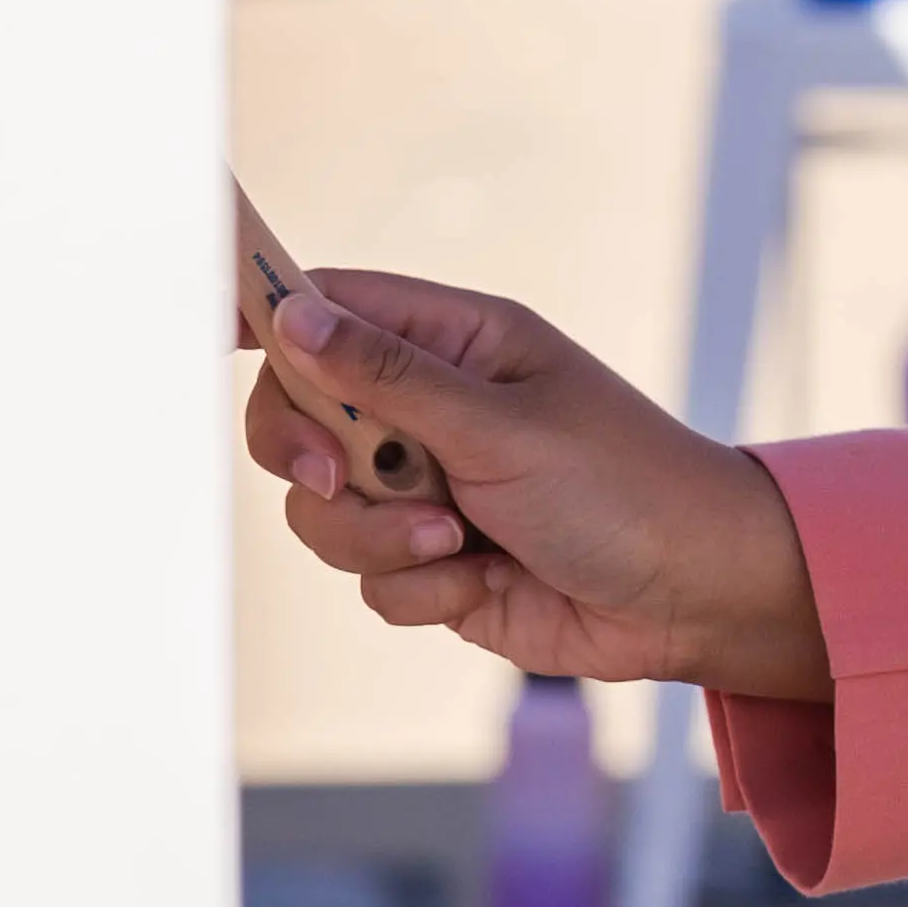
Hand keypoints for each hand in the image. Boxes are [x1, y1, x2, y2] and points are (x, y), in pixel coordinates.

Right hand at [244, 269, 829, 699]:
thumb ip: (390, 379)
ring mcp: (430, 489)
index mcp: (459, 343)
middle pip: (300, 416)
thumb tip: (294, 316)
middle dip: (308, 456)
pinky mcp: (435, 565)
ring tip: (457, 543)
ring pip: (321, 511)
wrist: (692, 596)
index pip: (336, 309)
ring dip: (376, 536)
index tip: (214, 335)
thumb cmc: (625, 486)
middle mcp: (434, 410)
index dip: (272, 319)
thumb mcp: (503, 424)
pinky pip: (368, 580)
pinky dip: (418, 590)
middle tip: (336, 476)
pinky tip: (485, 582)